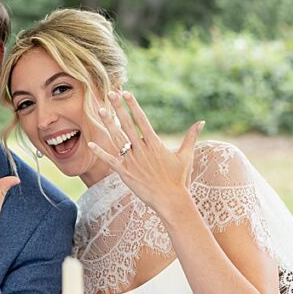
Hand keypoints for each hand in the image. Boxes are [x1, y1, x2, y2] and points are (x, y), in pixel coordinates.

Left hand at [88, 90, 203, 217]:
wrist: (171, 200)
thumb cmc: (179, 178)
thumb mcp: (187, 156)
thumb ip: (191, 137)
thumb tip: (202, 122)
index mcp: (155, 143)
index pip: (142, 119)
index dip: (133, 105)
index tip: (126, 93)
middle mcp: (142, 150)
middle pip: (127, 124)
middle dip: (118, 108)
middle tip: (110, 94)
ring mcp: (132, 161)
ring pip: (117, 139)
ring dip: (108, 124)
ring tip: (101, 110)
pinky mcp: (125, 173)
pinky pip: (110, 161)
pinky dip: (100, 153)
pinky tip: (90, 144)